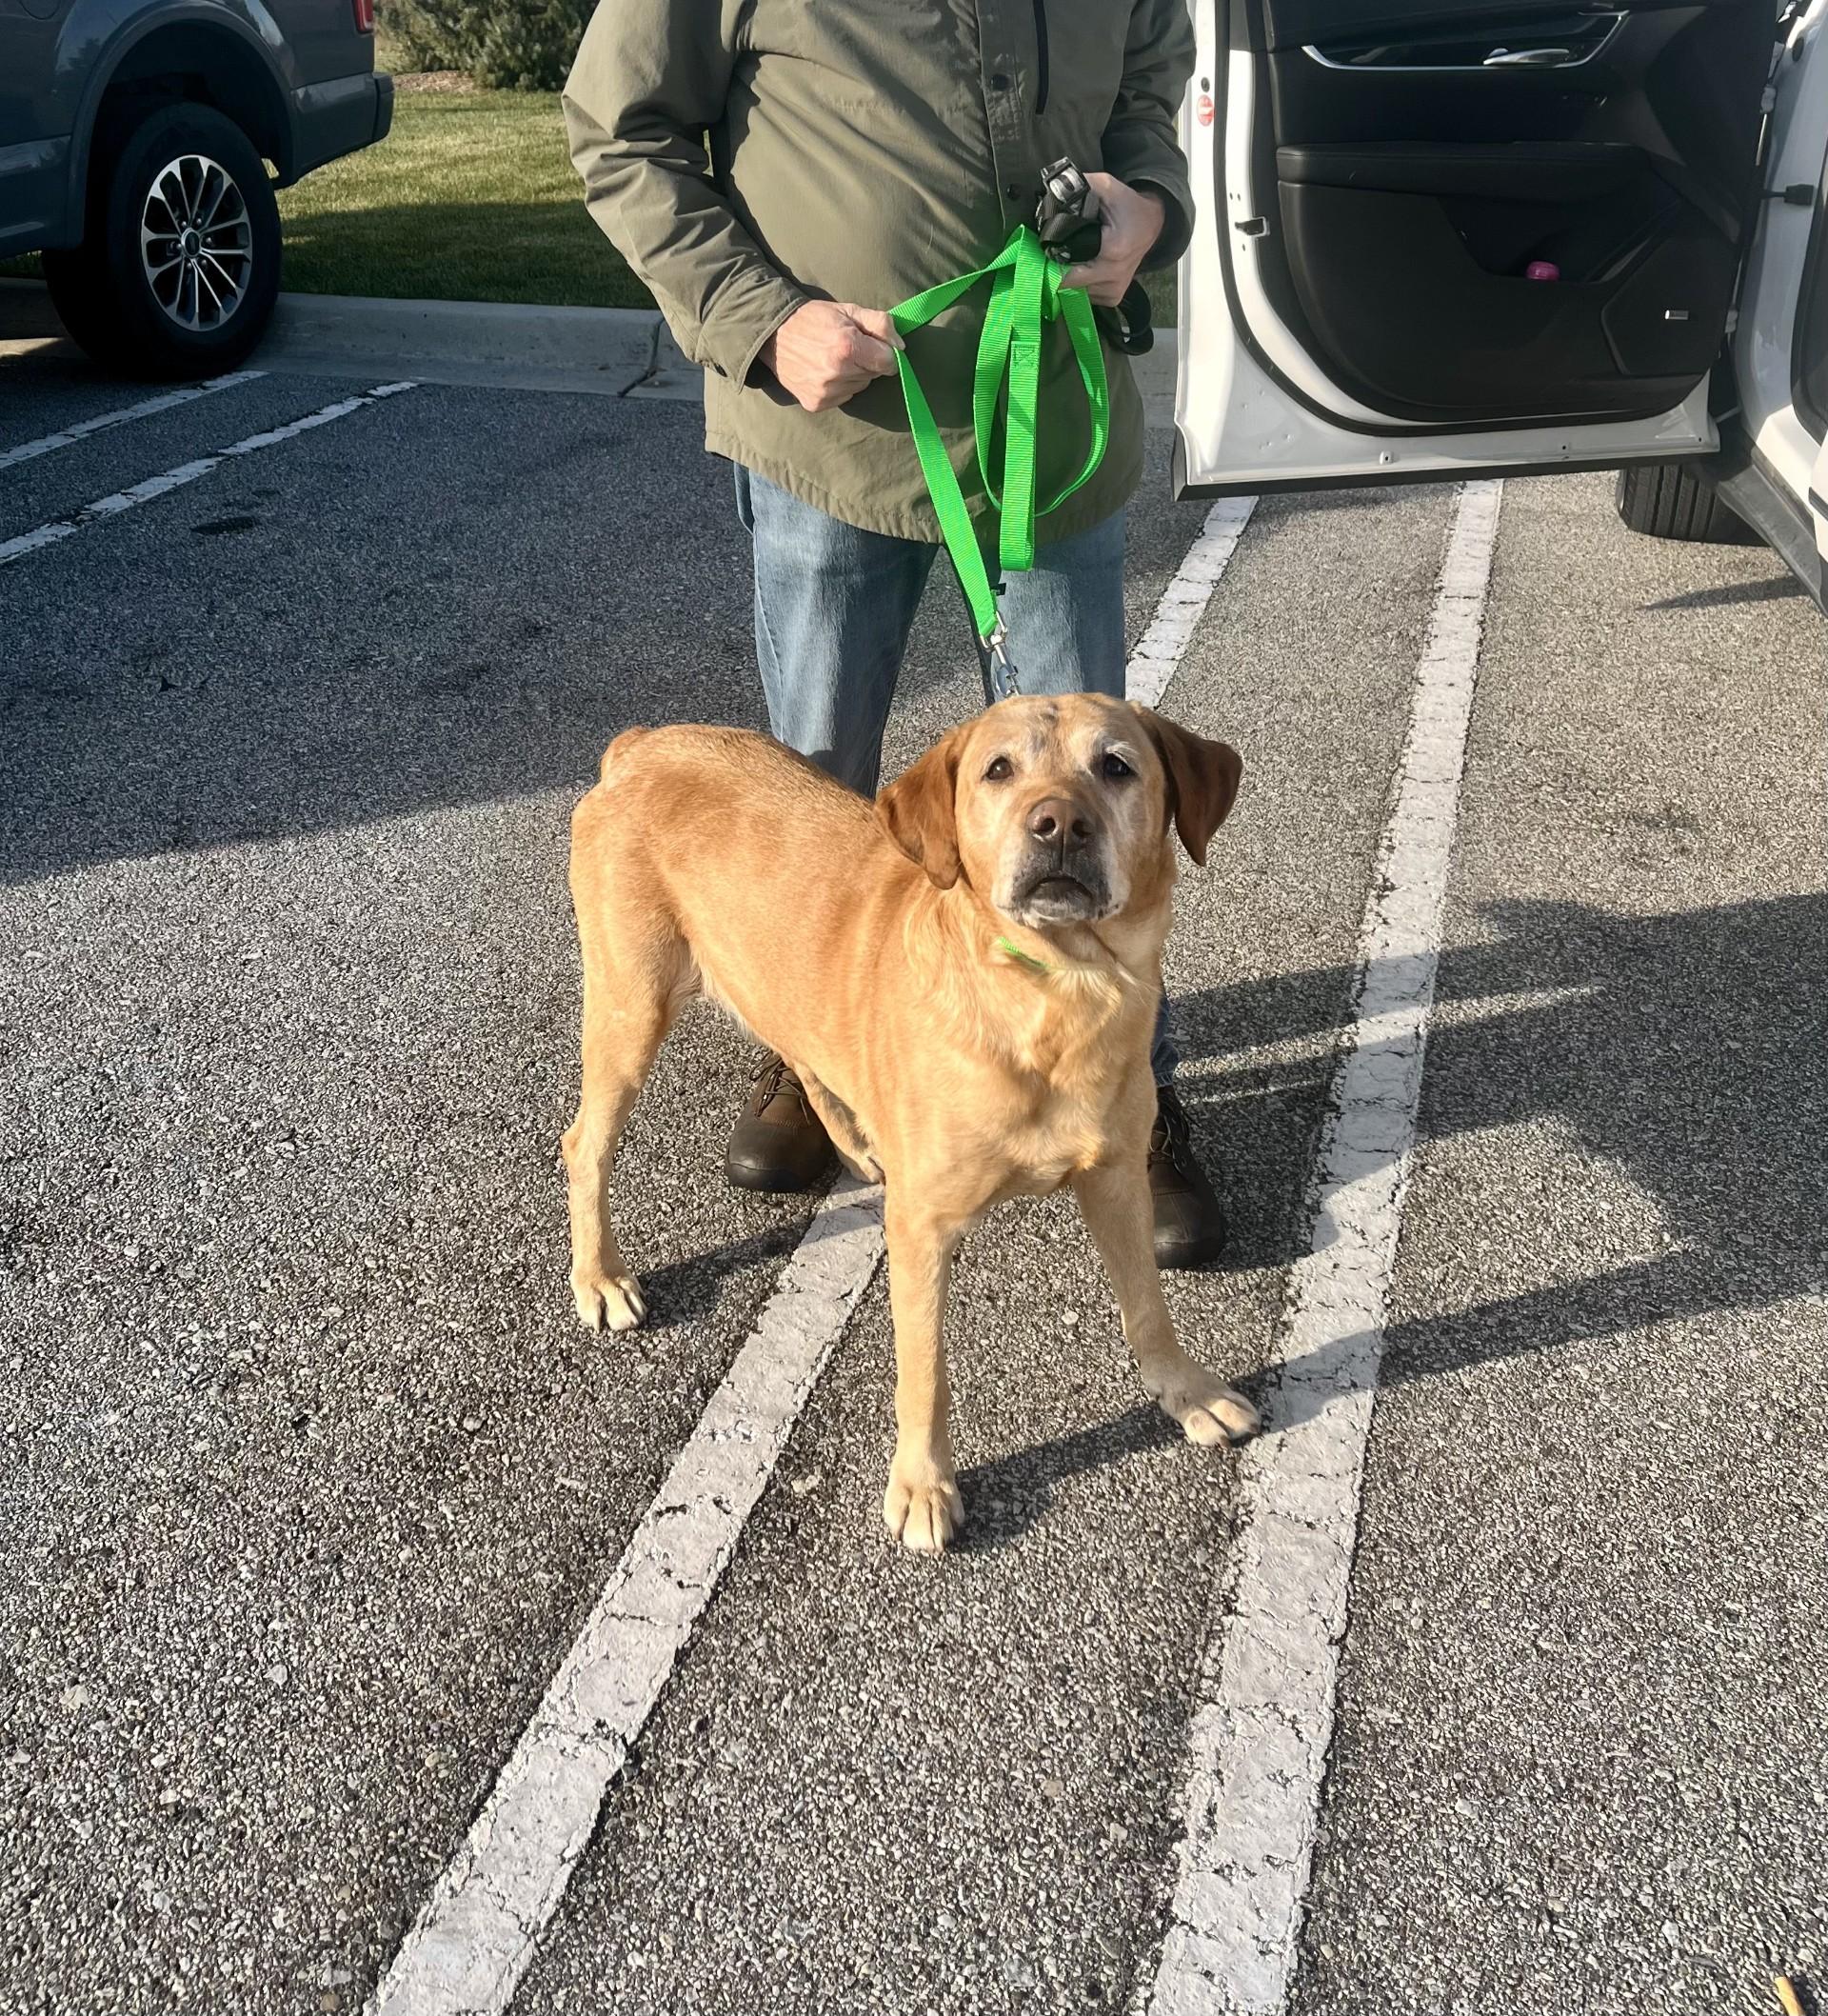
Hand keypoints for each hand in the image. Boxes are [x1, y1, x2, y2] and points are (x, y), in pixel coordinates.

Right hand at [761, 300, 902, 411]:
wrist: (773, 334)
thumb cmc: (813, 318)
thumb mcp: (848, 310)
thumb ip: (880, 324)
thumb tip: (900, 346)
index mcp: (848, 348)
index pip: (888, 363)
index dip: (885, 353)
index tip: (874, 345)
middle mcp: (837, 374)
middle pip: (873, 376)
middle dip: (867, 362)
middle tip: (846, 347)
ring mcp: (826, 392)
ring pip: (859, 387)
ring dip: (853, 375)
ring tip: (833, 358)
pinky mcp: (816, 404)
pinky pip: (843, 397)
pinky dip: (839, 387)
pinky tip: (823, 371)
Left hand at [1060, 173, 1166, 307]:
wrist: (1151, 224)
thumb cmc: (1127, 205)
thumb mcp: (1105, 187)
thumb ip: (1079, 187)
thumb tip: (1053, 193)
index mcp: (1112, 251)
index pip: (1066, 268)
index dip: (1051, 258)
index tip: (1045, 247)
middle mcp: (1114, 277)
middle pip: (1068, 283)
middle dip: (1056, 268)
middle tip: (1054, 250)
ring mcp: (1114, 291)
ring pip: (1075, 291)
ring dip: (1068, 277)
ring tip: (1072, 256)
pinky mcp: (1113, 298)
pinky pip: (1086, 295)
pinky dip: (1080, 283)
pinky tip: (1084, 267)